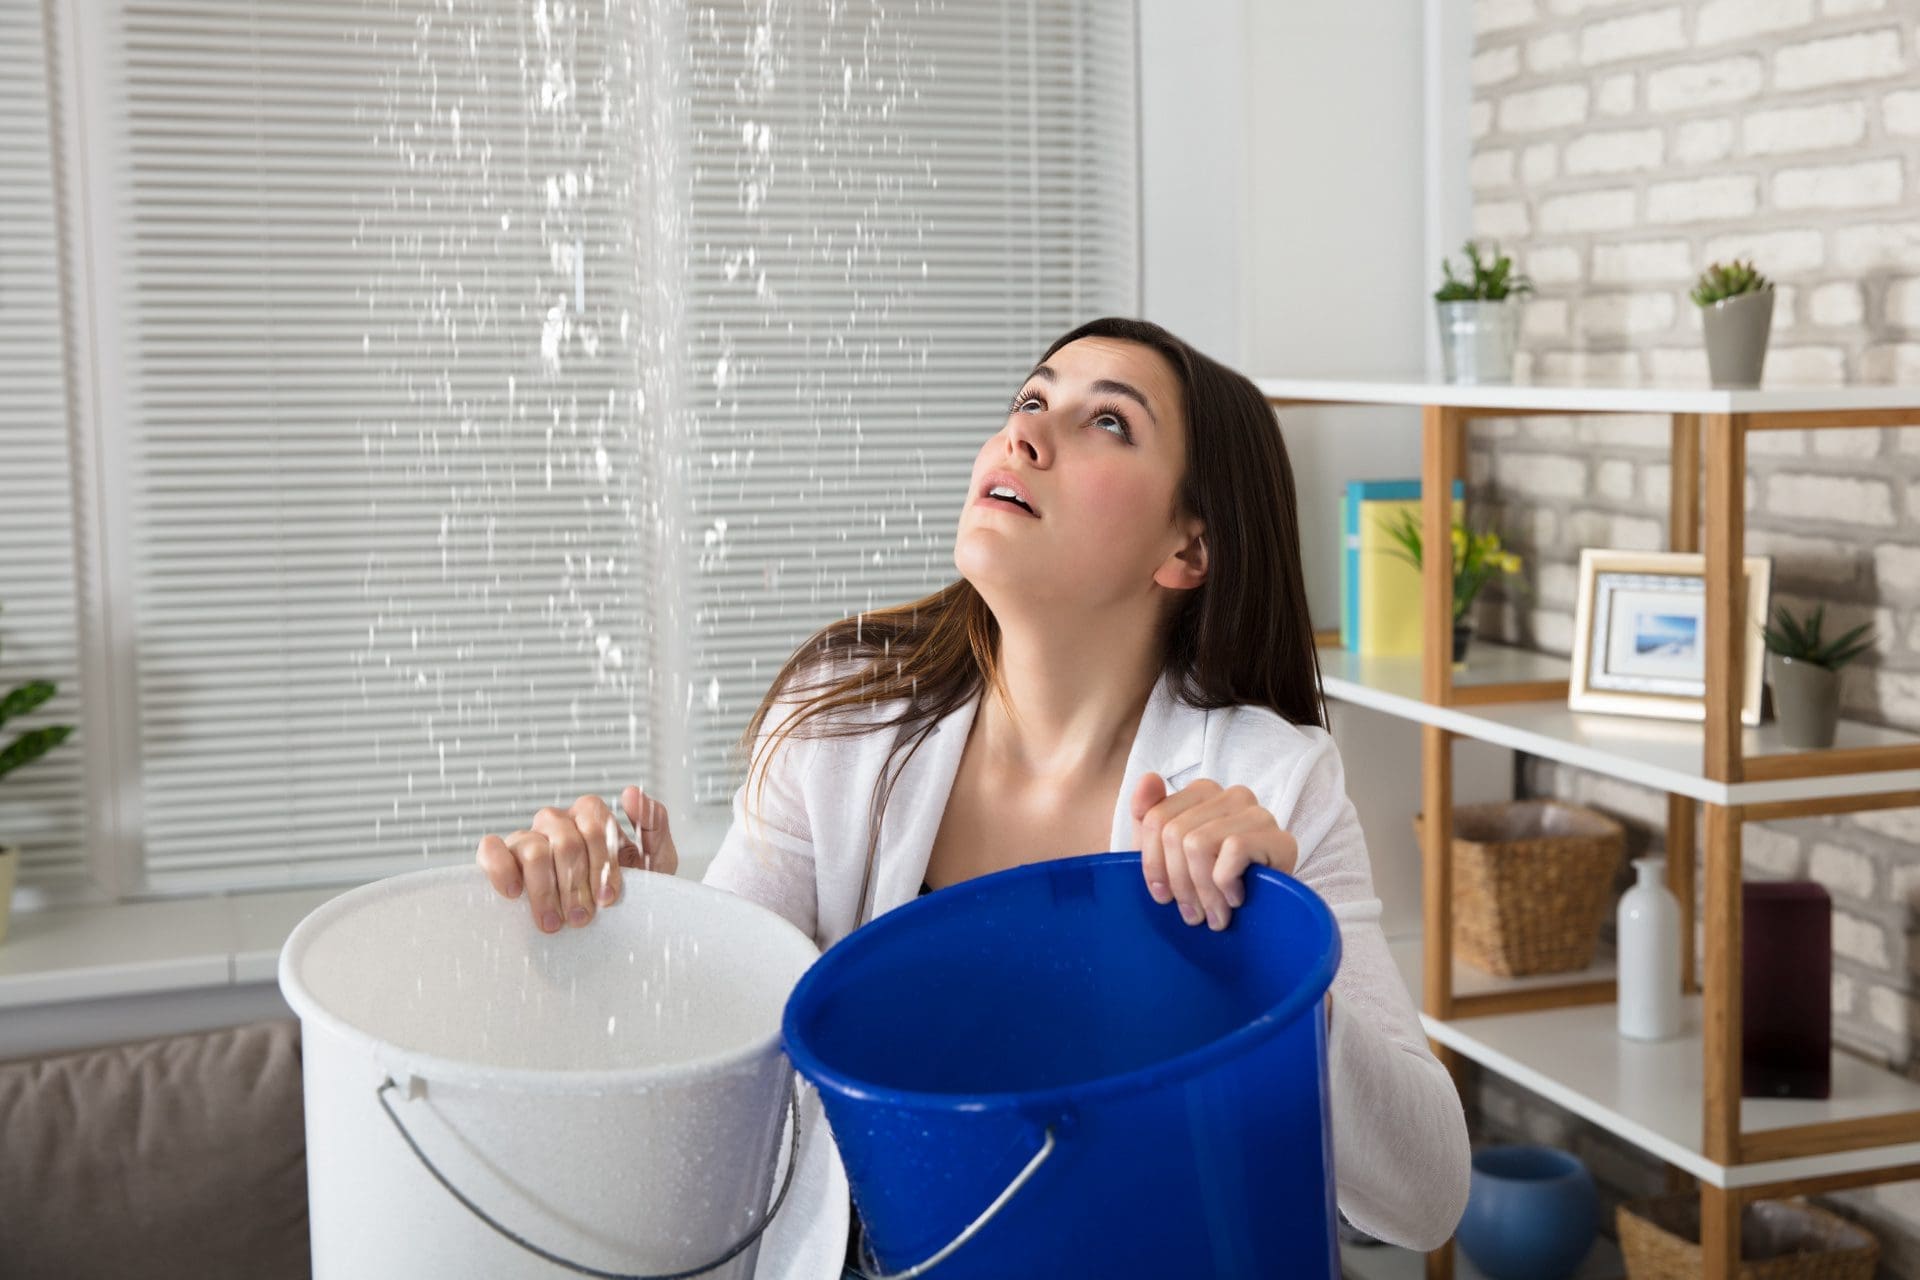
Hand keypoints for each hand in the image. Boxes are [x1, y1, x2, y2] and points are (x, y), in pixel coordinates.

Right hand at [475, 786, 678, 933]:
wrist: (608, 930)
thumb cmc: (630, 894)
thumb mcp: (655, 861)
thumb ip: (652, 823)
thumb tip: (630, 793)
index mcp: (591, 818)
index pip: (594, 822)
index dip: (602, 862)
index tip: (608, 899)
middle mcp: (557, 823)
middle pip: (564, 838)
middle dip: (575, 884)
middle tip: (582, 918)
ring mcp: (528, 839)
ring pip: (532, 848)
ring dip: (544, 891)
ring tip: (553, 923)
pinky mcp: (501, 858)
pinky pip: (490, 849)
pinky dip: (500, 868)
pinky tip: (514, 893)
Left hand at [1130, 773, 1297, 931]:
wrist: (1265, 916)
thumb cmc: (1211, 883)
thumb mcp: (1167, 855)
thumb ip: (1148, 816)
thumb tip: (1147, 777)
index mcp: (1203, 793)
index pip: (1155, 819)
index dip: (1152, 864)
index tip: (1163, 897)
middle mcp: (1232, 795)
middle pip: (1175, 834)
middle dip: (1179, 884)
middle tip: (1192, 914)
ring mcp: (1258, 813)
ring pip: (1198, 844)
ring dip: (1203, 892)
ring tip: (1213, 915)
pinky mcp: (1279, 838)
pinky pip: (1233, 851)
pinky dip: (1227, 883)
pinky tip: (1236, 899)